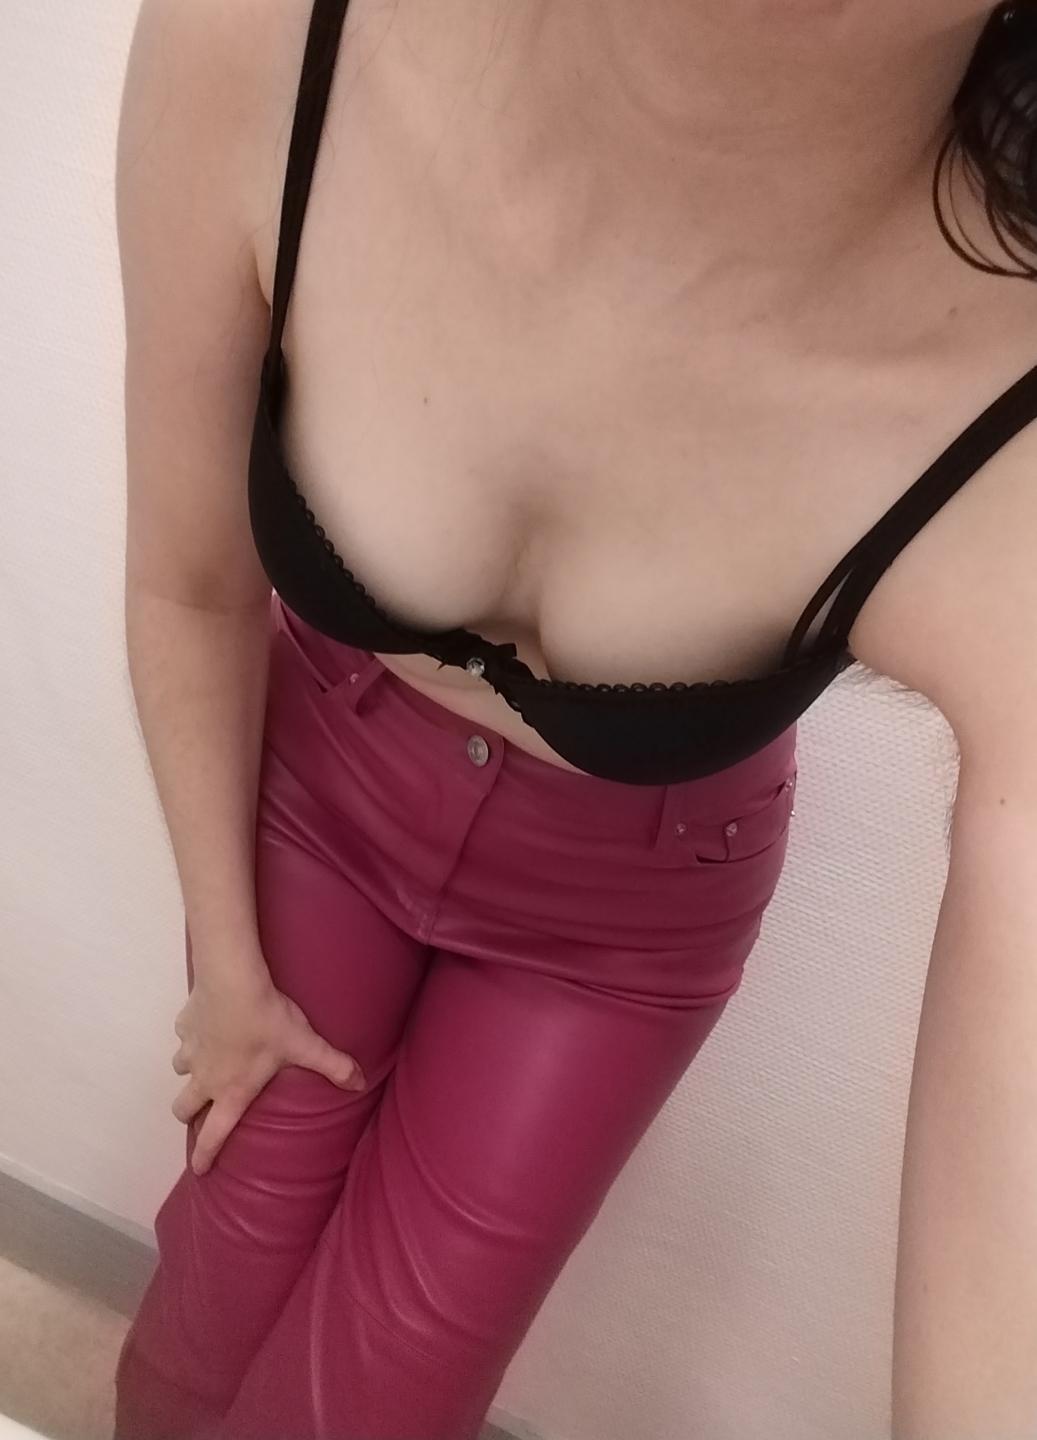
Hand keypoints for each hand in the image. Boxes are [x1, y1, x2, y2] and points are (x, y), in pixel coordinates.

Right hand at [170, 966, 366, 1175]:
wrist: (233, 981)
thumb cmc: (269, 1020)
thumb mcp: (305, 1045)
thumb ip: (333, 1065)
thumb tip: (361, 1084)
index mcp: (232, 1090)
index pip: (214, 1134)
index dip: (205, 1155)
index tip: (199, 1169)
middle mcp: (205, 1077)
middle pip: (182, 1108)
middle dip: (188, 1113)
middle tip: (200, 1108)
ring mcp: (190, 1051)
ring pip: (179, 1070)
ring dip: (190, 1069)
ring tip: (209, 1058)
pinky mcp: (183, 1025)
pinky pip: (183, 1036)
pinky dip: (192, 1035)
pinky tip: (208, 1022)